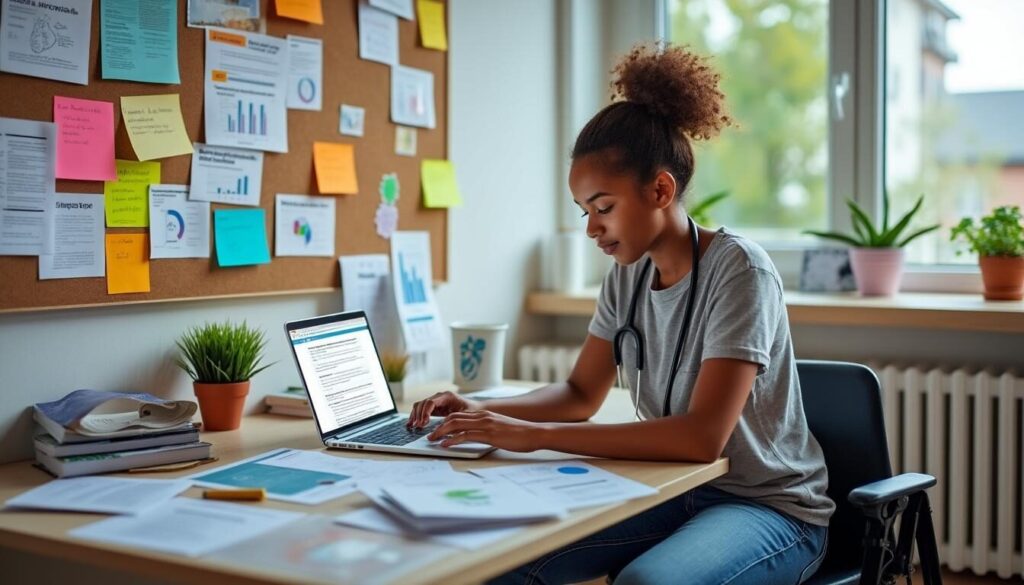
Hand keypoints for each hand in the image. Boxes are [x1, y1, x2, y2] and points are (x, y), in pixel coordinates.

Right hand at [407, 391, 481, 428]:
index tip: (423, 423)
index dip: (425, 413)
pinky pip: (421, 410)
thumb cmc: (473, 411)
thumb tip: (443, 428)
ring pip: (420, 405)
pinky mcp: (434, 408)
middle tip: (418, 426)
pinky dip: (416, 416)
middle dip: (418, 415)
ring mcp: (436, 402)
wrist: (477, 409)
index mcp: (447, 396)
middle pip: (423, 403)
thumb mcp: (466, 416)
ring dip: (415, 415)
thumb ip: (455, 420)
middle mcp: (440, 397)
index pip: (431, 402)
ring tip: (413, 426)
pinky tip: (411, 424)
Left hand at [427, 410, 545, 452]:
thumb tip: (477, 437)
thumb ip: (488, 430)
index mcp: (485, 415)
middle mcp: (482, 416)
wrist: (534, 433)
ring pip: (456, 424)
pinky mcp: (488, 434)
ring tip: (433, 440)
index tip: (437, 431)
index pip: (459, 415)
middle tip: (430, 436)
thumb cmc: (520, 434)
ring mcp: (485, 424)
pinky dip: (452, 439)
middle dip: (439, 427)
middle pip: (453, 418)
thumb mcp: (500, 429)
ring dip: (441, 432)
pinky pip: (465, 435)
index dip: (445, 422)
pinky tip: (445, 445)